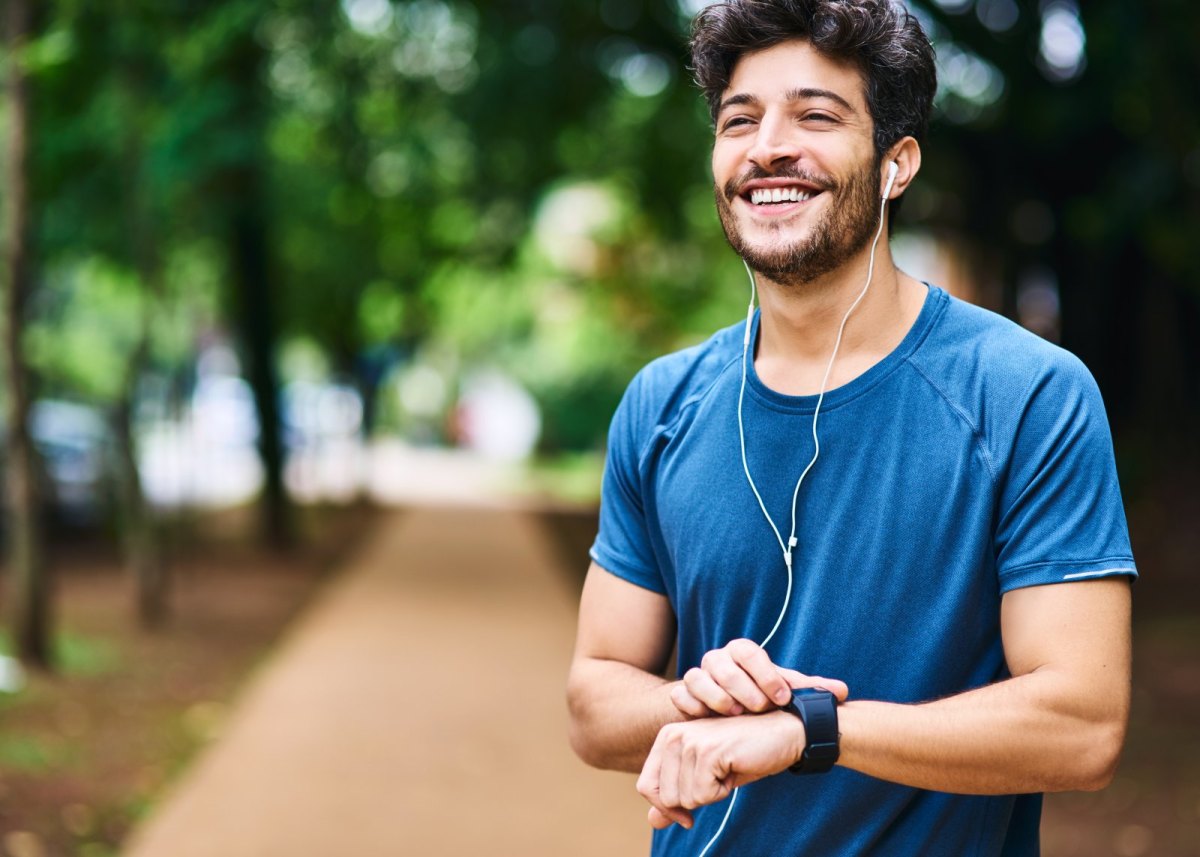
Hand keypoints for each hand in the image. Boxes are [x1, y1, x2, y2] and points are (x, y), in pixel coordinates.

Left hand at [636, 711, 804, 829]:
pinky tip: (734, 768)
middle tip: (718, 776)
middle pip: (665, 798)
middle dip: (695, 799)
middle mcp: (672, 735)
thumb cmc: (744, 754)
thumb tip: (652, 822)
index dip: (666, 807)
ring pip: (685, 799)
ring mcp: (689, 741)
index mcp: (667, 737)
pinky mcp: (707, 751)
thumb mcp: (706, 778)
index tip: (688, 812)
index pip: (645, 785)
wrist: (782, 733)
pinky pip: (703, 795)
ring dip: (712, 794)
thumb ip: (677, 796)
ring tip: (727, 769)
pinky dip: (722, 791)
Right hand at [669, 638, 848, 717]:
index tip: (781, 698)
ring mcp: (698, 676)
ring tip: (736, 714)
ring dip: (717, 696)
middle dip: (742, 687)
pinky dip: (692, 706)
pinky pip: (680, 695)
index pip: (749, 651)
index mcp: (742, 652)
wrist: (727, 711)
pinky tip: (709, 720)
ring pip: (697, 677)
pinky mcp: (683, 695)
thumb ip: (808, 690)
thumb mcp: (782, 692)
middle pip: (721, 663)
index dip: (765, 674)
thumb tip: (842, 691)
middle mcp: (717, 660)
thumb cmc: (760, 696)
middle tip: (759, 708)